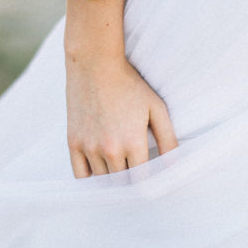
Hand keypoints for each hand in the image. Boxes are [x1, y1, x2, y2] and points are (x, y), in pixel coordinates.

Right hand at [65, 54, 178, 177]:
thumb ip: (168, 139)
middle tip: (134, 167)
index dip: (147, 179)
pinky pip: (80, 175)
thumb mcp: (156, 108)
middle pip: (122, 182)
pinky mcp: (73, 142)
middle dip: (130, 179)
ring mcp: (89, 147)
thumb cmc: (129, 85)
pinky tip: (99, 165)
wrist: (95, 65)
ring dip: (112, 176)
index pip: (141, 180)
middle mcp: (110, 150)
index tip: (148, 173)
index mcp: (133, 143)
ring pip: (102, 179)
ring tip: (119, 163)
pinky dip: (91, 175)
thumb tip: (174, 166)